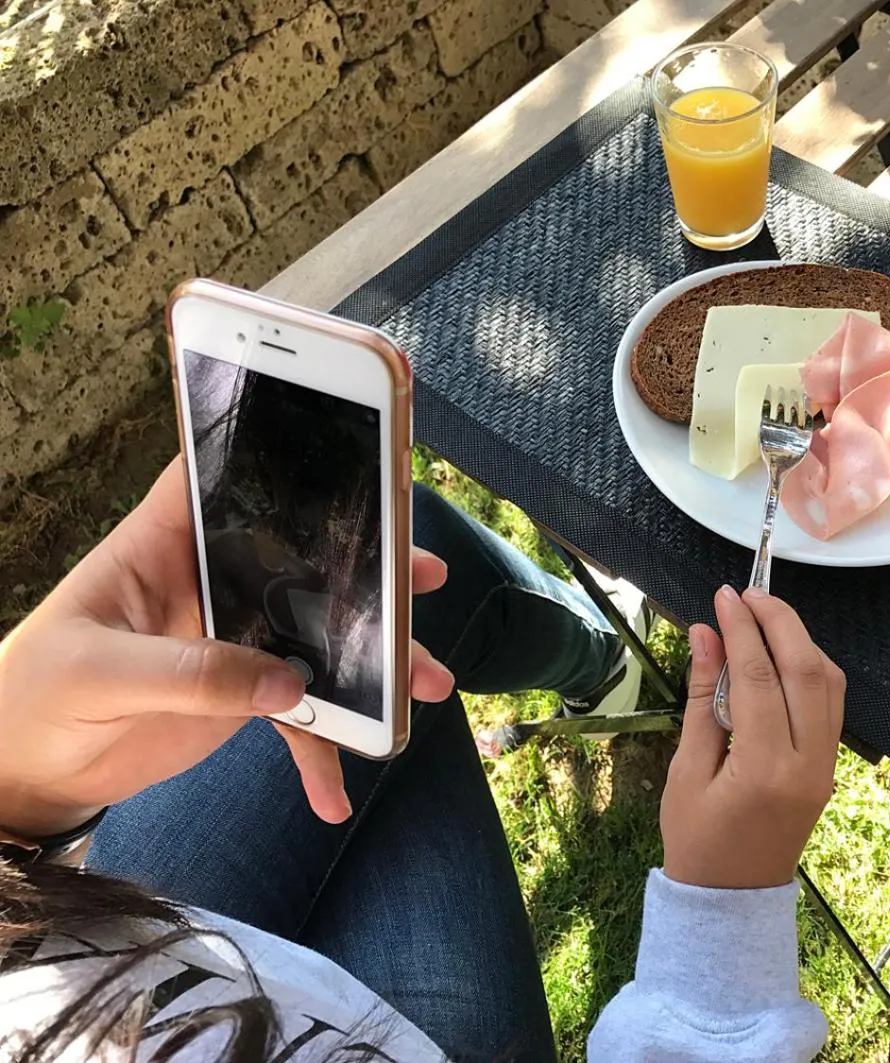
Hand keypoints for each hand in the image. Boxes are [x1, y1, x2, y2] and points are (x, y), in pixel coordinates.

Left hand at [0, 459, 454, 837]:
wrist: (26, 773)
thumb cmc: (35, 698)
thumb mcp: (97, 675)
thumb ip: (189, 673)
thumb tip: (287, 685)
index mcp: (165, 544)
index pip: (223, 477)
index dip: (277, 450)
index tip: (350, 452)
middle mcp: (211, 579)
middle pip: (303, 555)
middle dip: (370, 564)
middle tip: (424, 574)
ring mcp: (234, 635)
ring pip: (322, 633)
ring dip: (376, 660)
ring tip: (427, 684)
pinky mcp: (244, 692)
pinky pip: (302, 715)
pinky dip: (324, 752)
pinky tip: (335, 796)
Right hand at [661, 586, 844, 888]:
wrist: (731, 900)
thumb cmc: (696, 841)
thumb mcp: (685, 770)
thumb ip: (702, 697)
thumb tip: (704, 632)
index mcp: (765, 769)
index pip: (757, 677)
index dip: (741, 628)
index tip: (724, 595)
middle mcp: (808, 764)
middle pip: (807, 670)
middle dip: (780, 622)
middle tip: (748, 593)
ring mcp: (827, 767)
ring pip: (829, 683)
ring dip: (800, 641)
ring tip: (763, 617)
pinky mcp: (831, 767)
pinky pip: (831, 704)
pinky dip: (810, 668)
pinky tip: (781, 654)